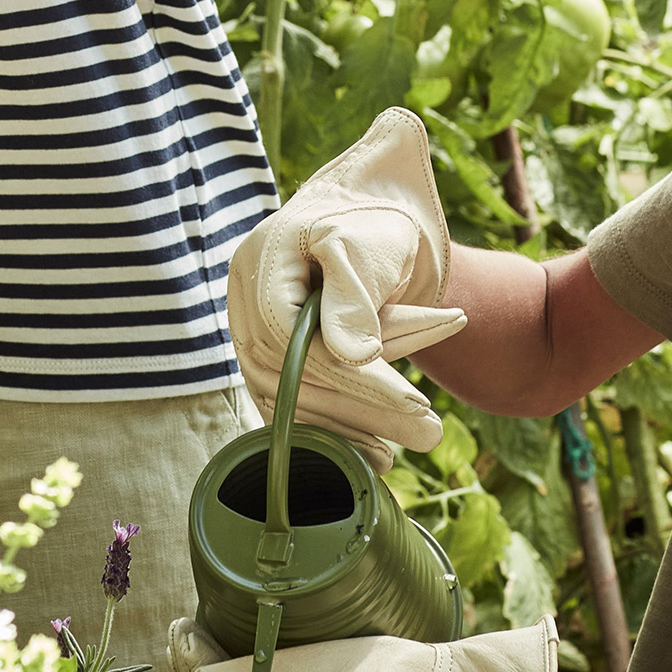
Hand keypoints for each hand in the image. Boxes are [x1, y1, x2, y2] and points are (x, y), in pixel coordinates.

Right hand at [228, 108, 465, 468]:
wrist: (359, 219)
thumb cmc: (368, 223)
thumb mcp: (364, 245)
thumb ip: (353, 296)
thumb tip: (353, 357)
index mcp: (260, 265)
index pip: (297, 339)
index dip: (355, 377)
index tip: (415, 402)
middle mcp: (242, 303)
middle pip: (293, 376)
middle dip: (365, 411)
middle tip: (429, 434)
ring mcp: (246, 333)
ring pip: (289, 400)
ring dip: (348, 430)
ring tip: (404, 453)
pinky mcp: (263, 359)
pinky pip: (288, 405)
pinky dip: (330, 429)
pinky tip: (370, 451)